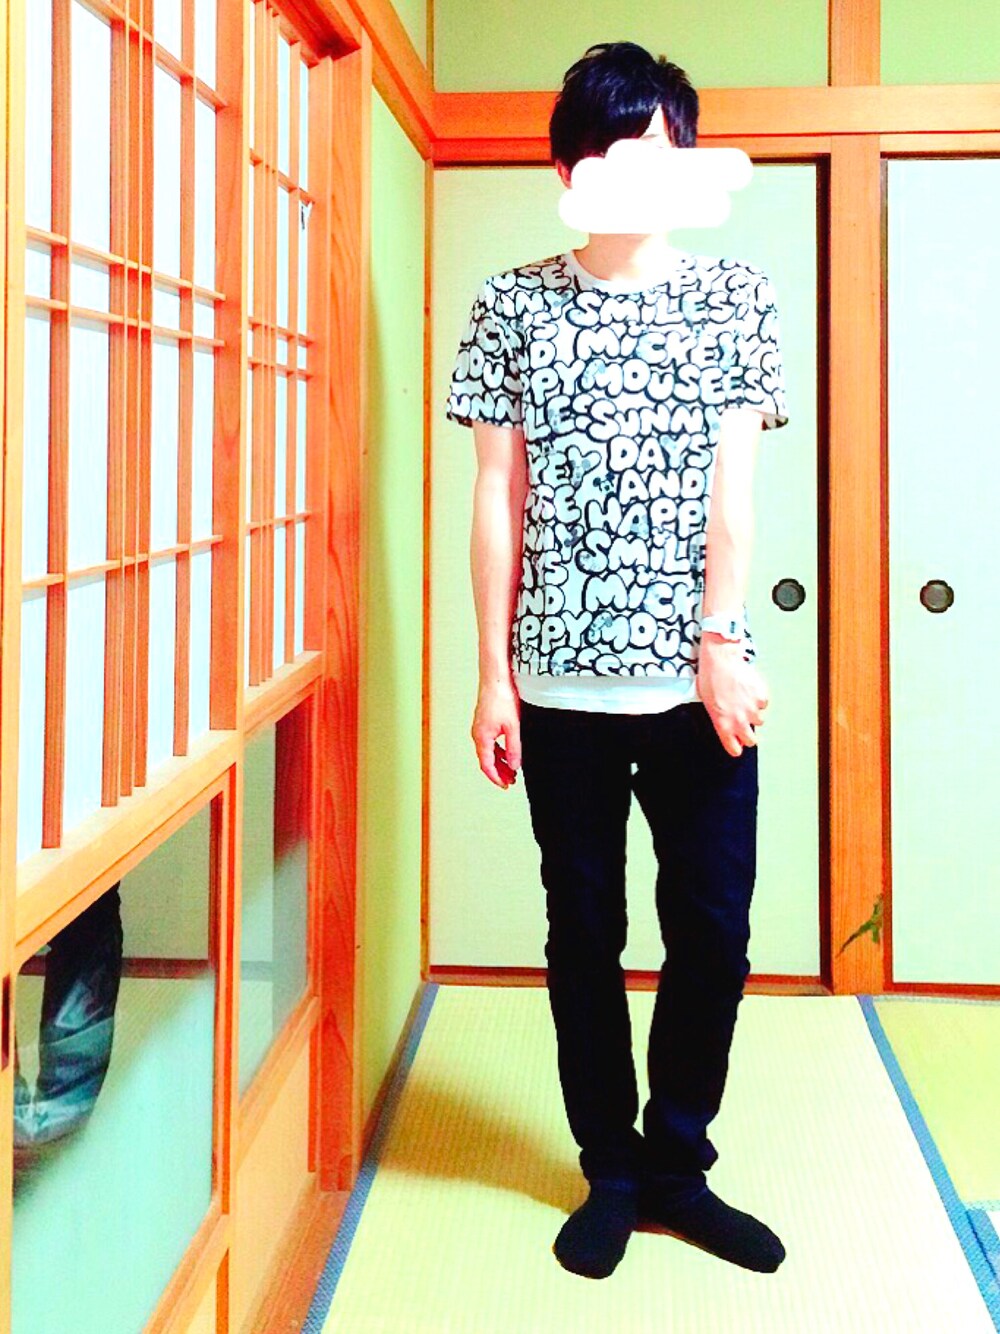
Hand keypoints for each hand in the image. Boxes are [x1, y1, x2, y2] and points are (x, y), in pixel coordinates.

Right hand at [472, 680, 521, 787]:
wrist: (496, 677)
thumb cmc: (502, 697)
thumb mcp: (513, 727)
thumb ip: (513, 748)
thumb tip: (514, 766)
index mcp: (482, 737)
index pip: (487, 765)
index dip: (496, 778)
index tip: (505, 785)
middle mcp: (477, 734)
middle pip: (486, 760)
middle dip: (498, 772)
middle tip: (511, 781)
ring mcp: (479, 727)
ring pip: (488, 751)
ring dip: (499, 762)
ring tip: (511, 768)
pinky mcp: (484, 721)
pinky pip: (489, 742)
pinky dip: (498, 750)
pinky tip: (508, 751)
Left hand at [696, 642, 769, 756]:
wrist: (721, 659)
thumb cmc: (710, 678)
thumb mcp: (707, 703)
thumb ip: (719, 719)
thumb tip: (726, 725)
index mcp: (723, 724)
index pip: (734, 749)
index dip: (735, 746)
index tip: (736, 744)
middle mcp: (739, 721)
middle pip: (751, 741)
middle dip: (748, 735)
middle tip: (744, 724)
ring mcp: (752, 709)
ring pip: (759, 720)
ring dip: (753, 713)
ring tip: (743, 700)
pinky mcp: (761, 697)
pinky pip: (763, 704)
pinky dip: (759, 699)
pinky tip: (749, 689)